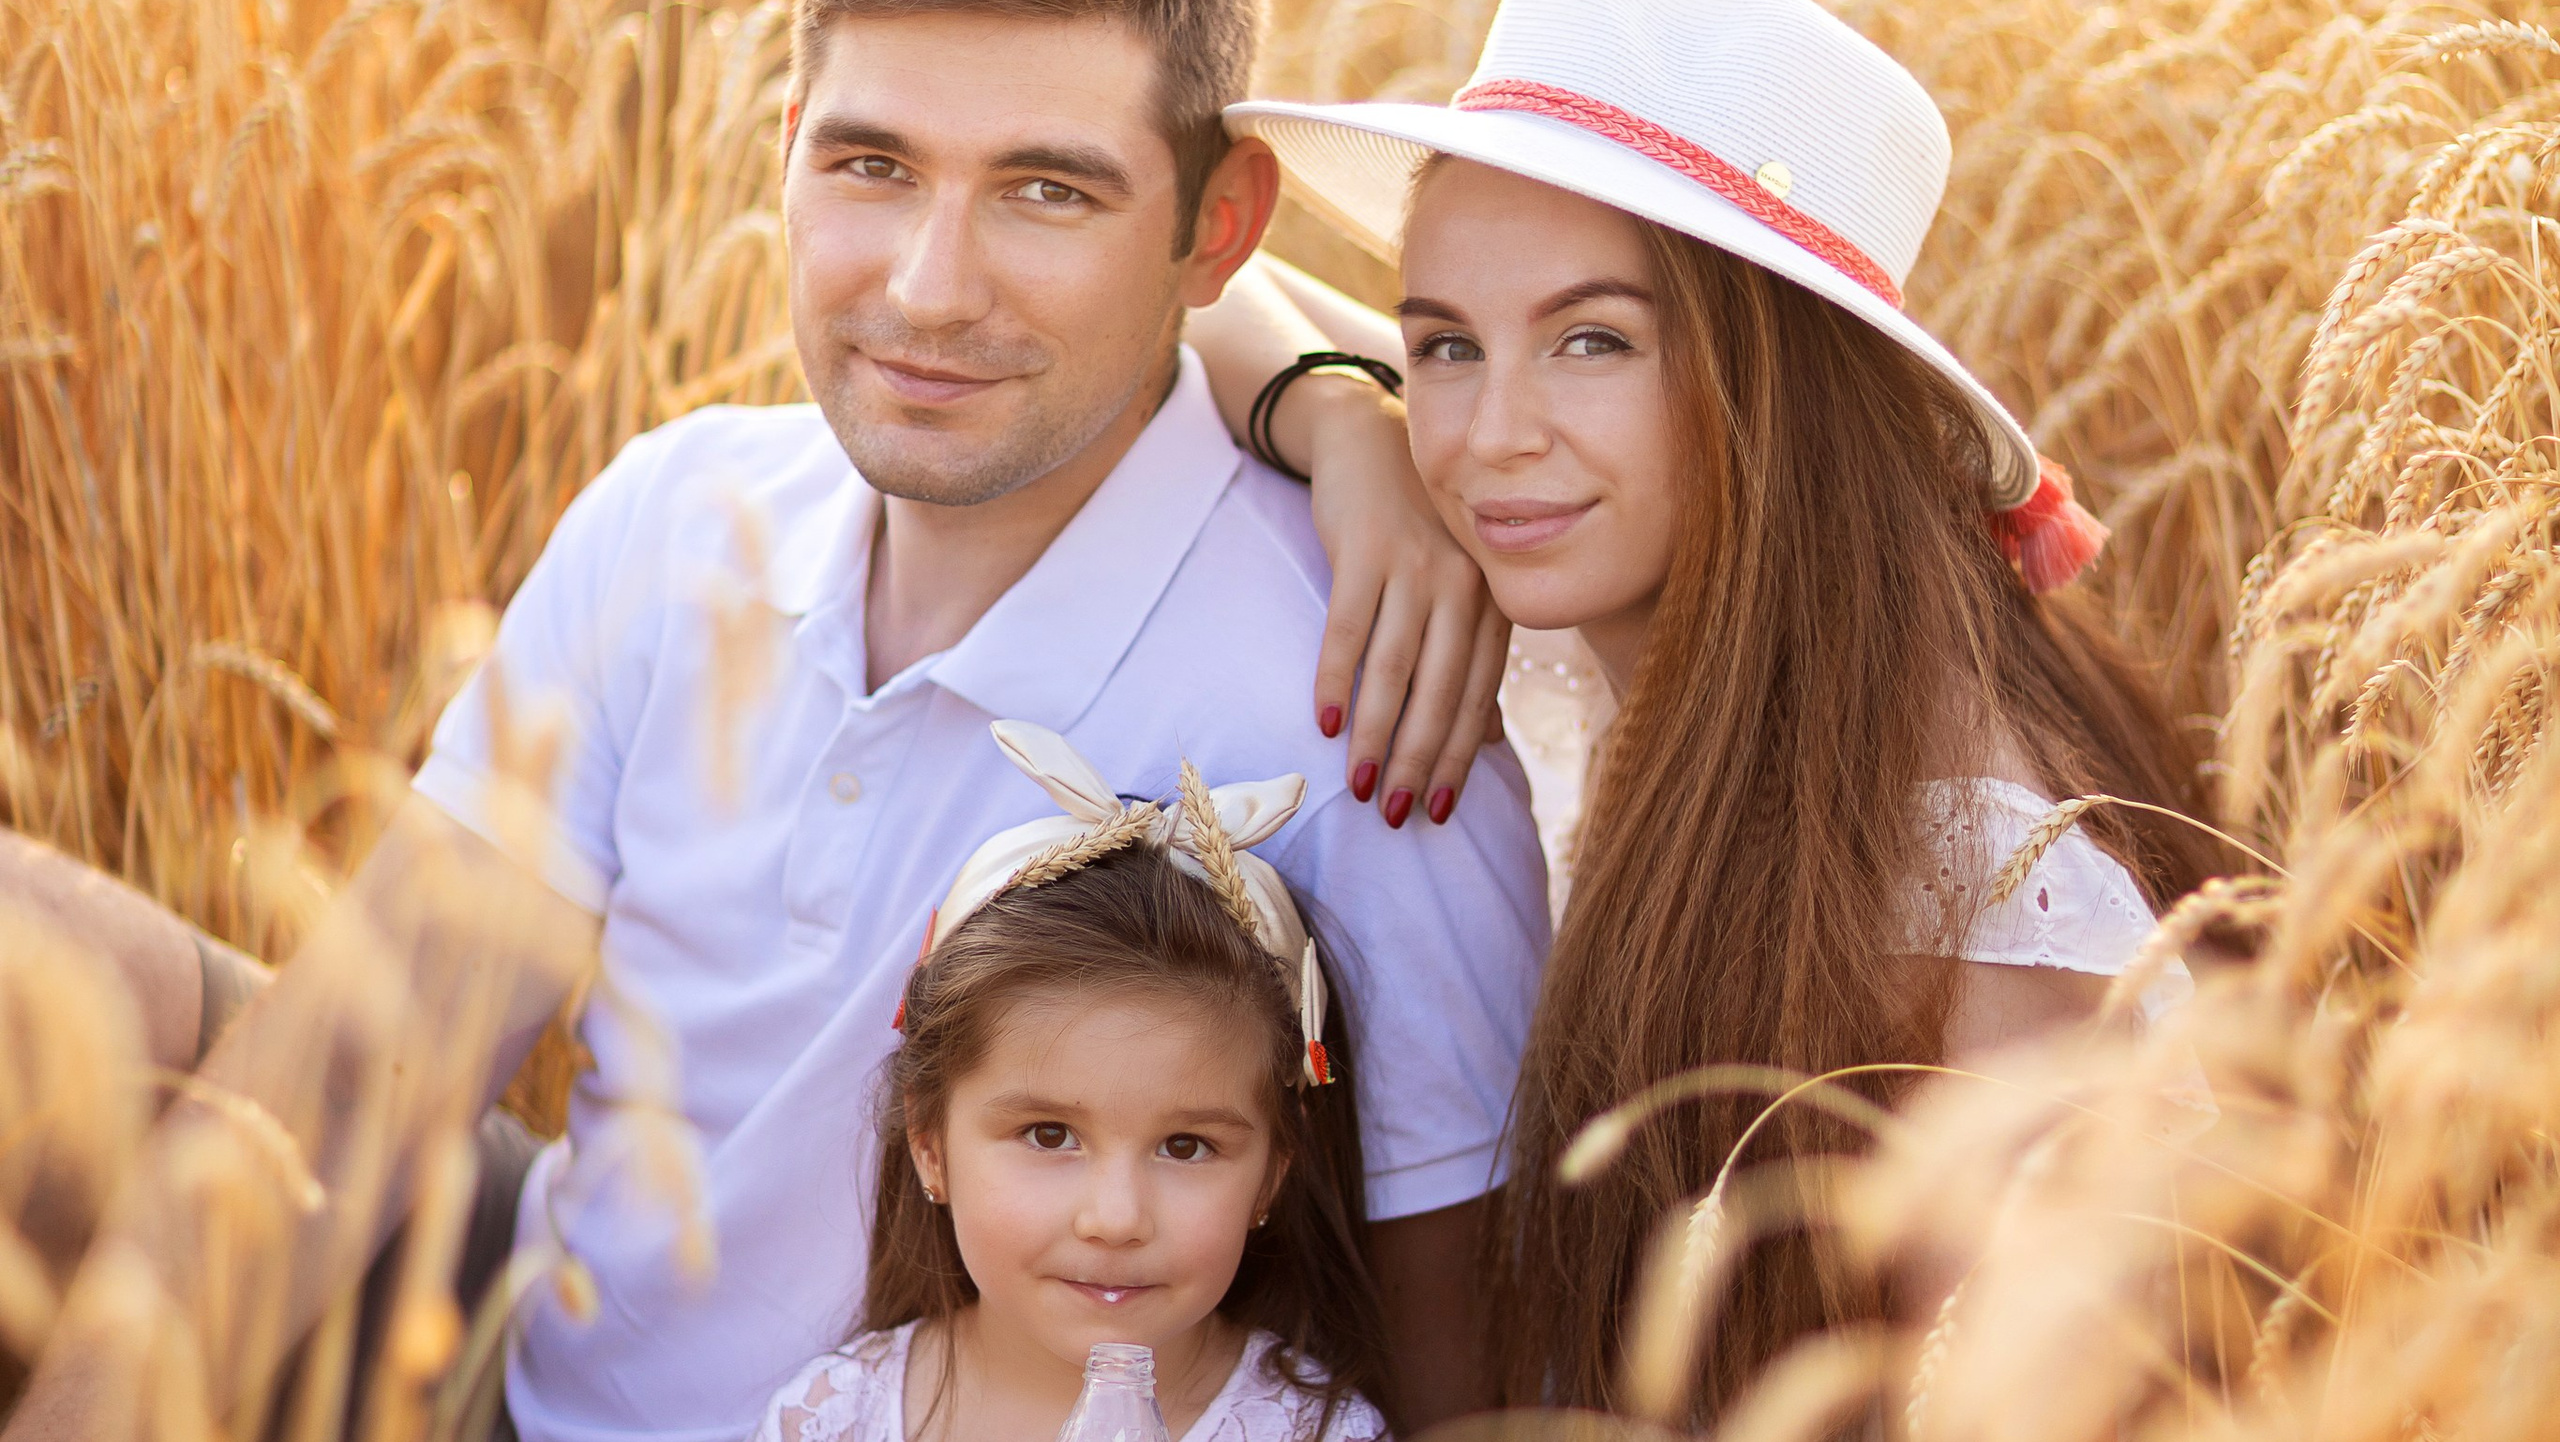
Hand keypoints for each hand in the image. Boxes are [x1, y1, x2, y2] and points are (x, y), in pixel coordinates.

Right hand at [1295, 376, 1510, 827]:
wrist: (1370, 438)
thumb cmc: (1414, 526)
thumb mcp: (1452, 583)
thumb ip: (1467, 653)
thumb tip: (1486, 742)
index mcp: (1490, 600)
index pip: (1478, 695)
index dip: (1460, 757)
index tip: (1439, 810)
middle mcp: (1463, 585)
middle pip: (1440, 691)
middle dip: (1418, 760)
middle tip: (1395, 814)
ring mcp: (1416, 565)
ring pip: (1395, 670)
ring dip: (1375, 735)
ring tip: (1358, 786)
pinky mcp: (1366, 549)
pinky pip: (1348, 628)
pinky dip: (1335, 678)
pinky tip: (1323, 722)